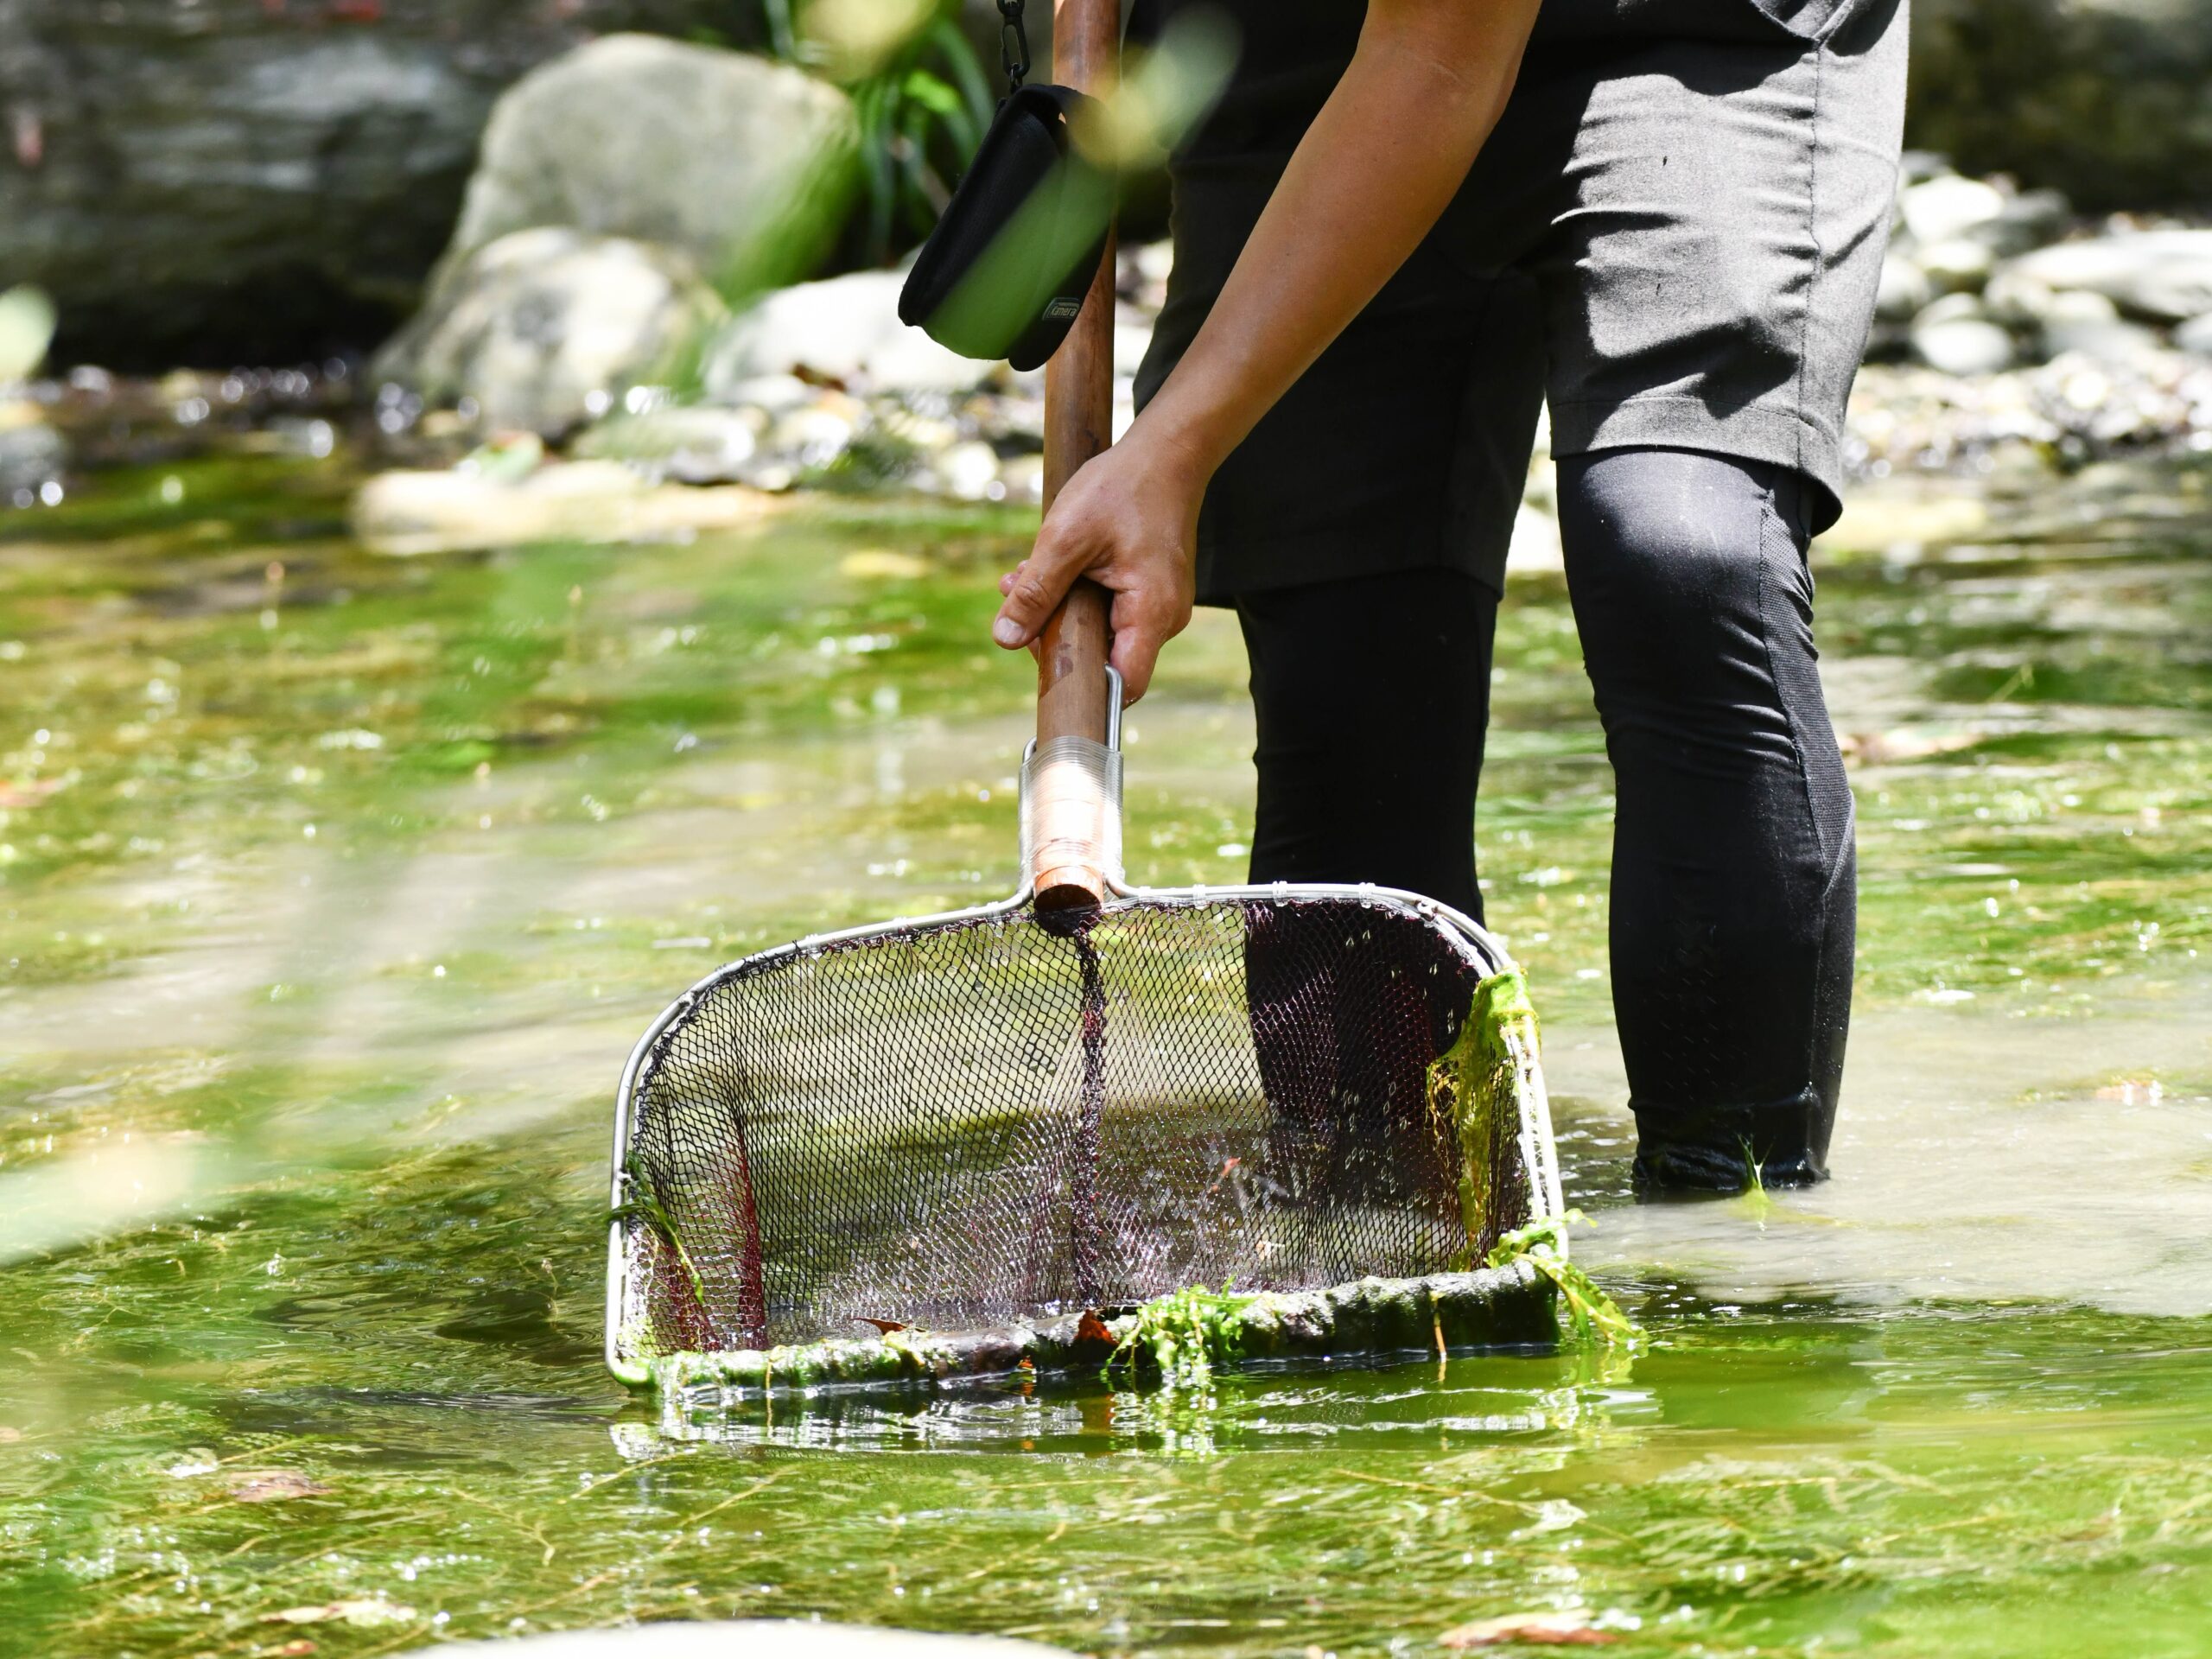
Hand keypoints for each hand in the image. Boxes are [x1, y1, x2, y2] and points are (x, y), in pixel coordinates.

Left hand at [990, 423, 1203, 702]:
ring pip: (1101, 631)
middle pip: (1106, 659)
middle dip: (1054, 637)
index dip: (1084, 691)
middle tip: (1016, 605)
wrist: (1165, 452)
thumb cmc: (1123, 487)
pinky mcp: (1148, 590)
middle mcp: (1164, 618)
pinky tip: (1047, 569)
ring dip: (1058, 609)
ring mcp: (1159, 605)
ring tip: (1022, 578)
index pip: (1124, 685)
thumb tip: (1005, 639)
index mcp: (1153, 613)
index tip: (1043, 673)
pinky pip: (1108, 609)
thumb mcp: (1065, 538)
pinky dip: (1075, 593)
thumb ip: (1037, 592)